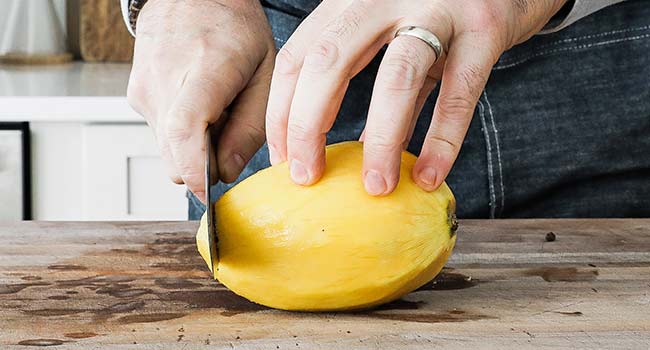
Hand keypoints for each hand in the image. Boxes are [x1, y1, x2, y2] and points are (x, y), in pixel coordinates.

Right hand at [127, 0, 275, 202]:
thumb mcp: (265, 72)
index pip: (184, 130)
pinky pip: (161, 134)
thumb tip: (227, 171)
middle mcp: (164, 80)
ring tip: (215, 114)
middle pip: (172, 154)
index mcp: (204, 68)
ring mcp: (144, 88)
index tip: (210, 192)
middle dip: (201, 167)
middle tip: (227, 141)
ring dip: (193, 148)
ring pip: (166, 149)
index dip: (195, 170)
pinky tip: (200, 108)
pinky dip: (183, 135)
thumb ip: (251, 127)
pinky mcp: (136, 95)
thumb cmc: (234, 28)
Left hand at [266, 0, 567, 194]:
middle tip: (306, 177)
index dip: (282, 112)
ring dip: (379, 139)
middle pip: (329, 62)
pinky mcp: (484, 29)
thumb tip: (346, 149)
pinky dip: (442, 140)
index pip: (298, 57)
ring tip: (375, 188)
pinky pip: (458, 94)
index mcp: (351, 0)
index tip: (282, 159)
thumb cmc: (439, 12)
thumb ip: (368, 78)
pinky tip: (429, 176)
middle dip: (308, 126)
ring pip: (395, 77)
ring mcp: (436, 9)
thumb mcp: (390, 33)